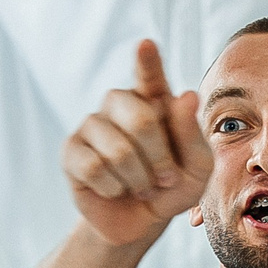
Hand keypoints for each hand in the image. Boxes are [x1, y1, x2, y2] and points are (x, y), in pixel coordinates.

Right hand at [64, 39, 212, 247]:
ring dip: (138, 179)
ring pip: (117, 150)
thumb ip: (193, 134)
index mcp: (153, 99)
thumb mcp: (197, 167)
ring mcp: (92, 124)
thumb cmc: (172, 187)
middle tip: (166, 179)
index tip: (145, 44)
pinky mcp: (71, 150)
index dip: (147, 61)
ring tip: (141, 187)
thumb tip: (185, 95)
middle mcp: (119, 103)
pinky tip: (115, 189)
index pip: (149, 75)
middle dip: (160, 159)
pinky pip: (94, 168)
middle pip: (140, 120)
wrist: (139, 222)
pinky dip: (114, 188)